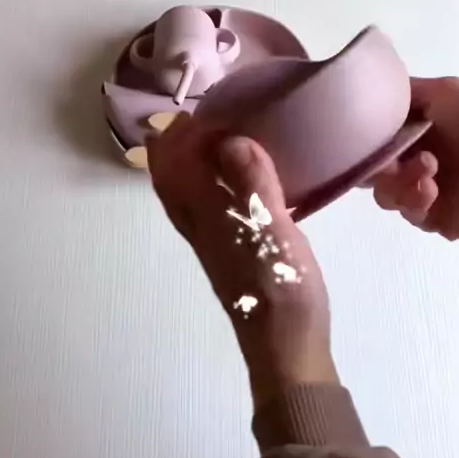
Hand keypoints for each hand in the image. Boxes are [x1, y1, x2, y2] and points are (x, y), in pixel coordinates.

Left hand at [147, 113, 337, 408]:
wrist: (286, 349)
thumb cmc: (282, 290)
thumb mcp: (274, 233)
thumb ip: (253, 186)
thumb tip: (230, 139)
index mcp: (208, 219)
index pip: (176, 169)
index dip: (179, 137)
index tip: (198, 108)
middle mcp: (201, 231)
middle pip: (172, 183)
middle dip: (174, 149)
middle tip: (196, 119)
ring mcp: (214, 247)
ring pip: (187, 199)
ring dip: (188, 167)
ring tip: (213, 141)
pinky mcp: (231, 258)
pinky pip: (208, 211)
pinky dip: (210, 187)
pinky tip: (237, 185)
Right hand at [370, 77, 458, 239]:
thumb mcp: (444, 92)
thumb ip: (405, 93)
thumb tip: (370, 96)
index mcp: (419, 130)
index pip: (375, 141)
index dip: (364, 144)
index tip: (367, 143)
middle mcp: (419, 159)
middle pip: (374, 172)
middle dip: (379, 169)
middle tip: (393, 164)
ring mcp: (428, 191)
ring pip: (388, 196)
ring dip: (399, 185)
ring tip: (427, 175)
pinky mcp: (439, 219)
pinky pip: (411, 215)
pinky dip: (416, 203)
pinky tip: (431, 192)